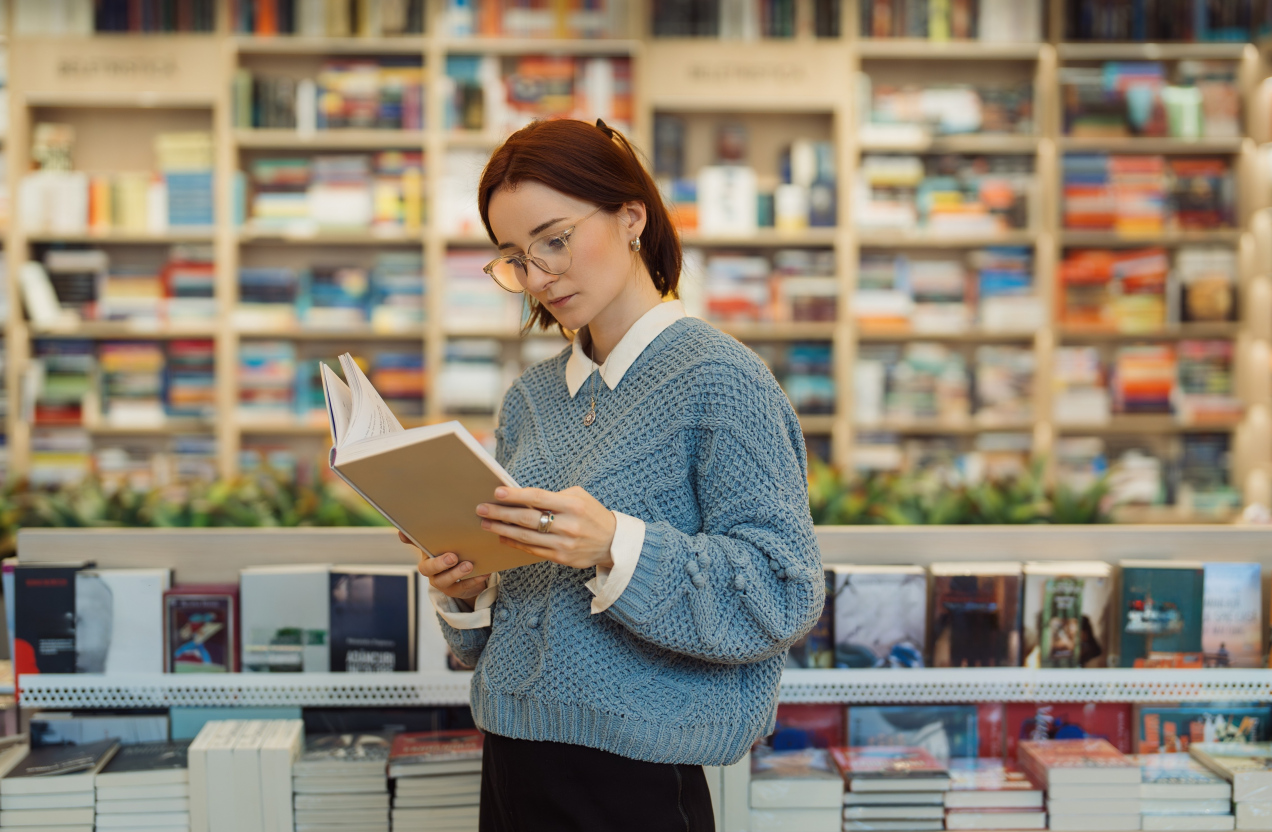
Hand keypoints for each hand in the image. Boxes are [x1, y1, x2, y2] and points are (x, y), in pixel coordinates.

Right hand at [400, 531, 487, 603]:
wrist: (469, 578)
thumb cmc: (457, 554)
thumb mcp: (451, 542)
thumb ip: (445, 530)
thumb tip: (440, 509)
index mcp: (428, 553)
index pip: (415, 544)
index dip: (408, 539)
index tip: (403, 534)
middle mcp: (430, 569)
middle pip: (427, 568)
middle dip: (439, 563)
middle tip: (452, 557)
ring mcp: (441, 582)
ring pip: (443, 581)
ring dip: (456, 573)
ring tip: (469, 565)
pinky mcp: (455, 591)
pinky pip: (462, 587)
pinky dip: (473, 580)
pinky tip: (483, 573)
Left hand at [477, 486, 616, 570]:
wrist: (613, 543)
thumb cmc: (592, 514)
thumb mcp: (579, 497)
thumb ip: (554, 496)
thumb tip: (524, 497)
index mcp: (573, 505)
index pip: (539, 498)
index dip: (516, 495)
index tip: (497, 492)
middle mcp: (568, 525)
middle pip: (527, 519)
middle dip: (501, 514)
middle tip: (482, 509)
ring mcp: (563, 544)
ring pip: (526, 537)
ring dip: (502, 530)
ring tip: (486, 524)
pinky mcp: (560, 558)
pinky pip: (532, 550)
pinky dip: (515, 543)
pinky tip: (503, 537)